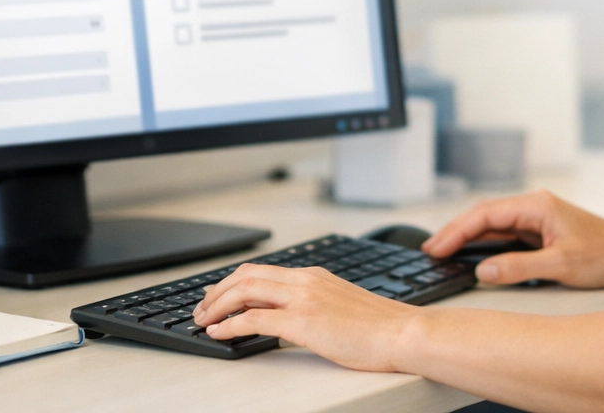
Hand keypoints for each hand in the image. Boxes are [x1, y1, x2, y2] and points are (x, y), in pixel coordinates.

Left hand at [193, 263, 418, 371]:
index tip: (217, 294)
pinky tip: (220, 333)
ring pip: (244, 291)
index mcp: (314, 274)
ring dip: (216, 306)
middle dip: (217, 291)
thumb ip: (314, 304)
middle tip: (201, 308)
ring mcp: (304, 299)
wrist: (403, 332)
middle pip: (246, 275)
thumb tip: (289, 319)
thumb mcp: (340, 305)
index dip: (232, 281)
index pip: (262, 270)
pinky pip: (255, 318)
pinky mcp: (303, 322)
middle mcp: (305, 280)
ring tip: (203, 320)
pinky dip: (230, 325)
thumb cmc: (379, 327)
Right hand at [424, 189, 603, 287]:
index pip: (485, 214)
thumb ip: (519, 267)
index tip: (435, 248)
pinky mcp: (540, 230)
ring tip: (441, 252)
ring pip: (492, 223)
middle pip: (484, 215)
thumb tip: (482, 270)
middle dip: (455, 232)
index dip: (456, 231)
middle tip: (429, 252)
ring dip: (467, 237)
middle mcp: (534, 206)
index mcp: (537, 206)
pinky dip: (484, 243)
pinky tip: (470, 254)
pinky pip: (504, 233)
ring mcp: (537, 217)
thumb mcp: (561, 266)